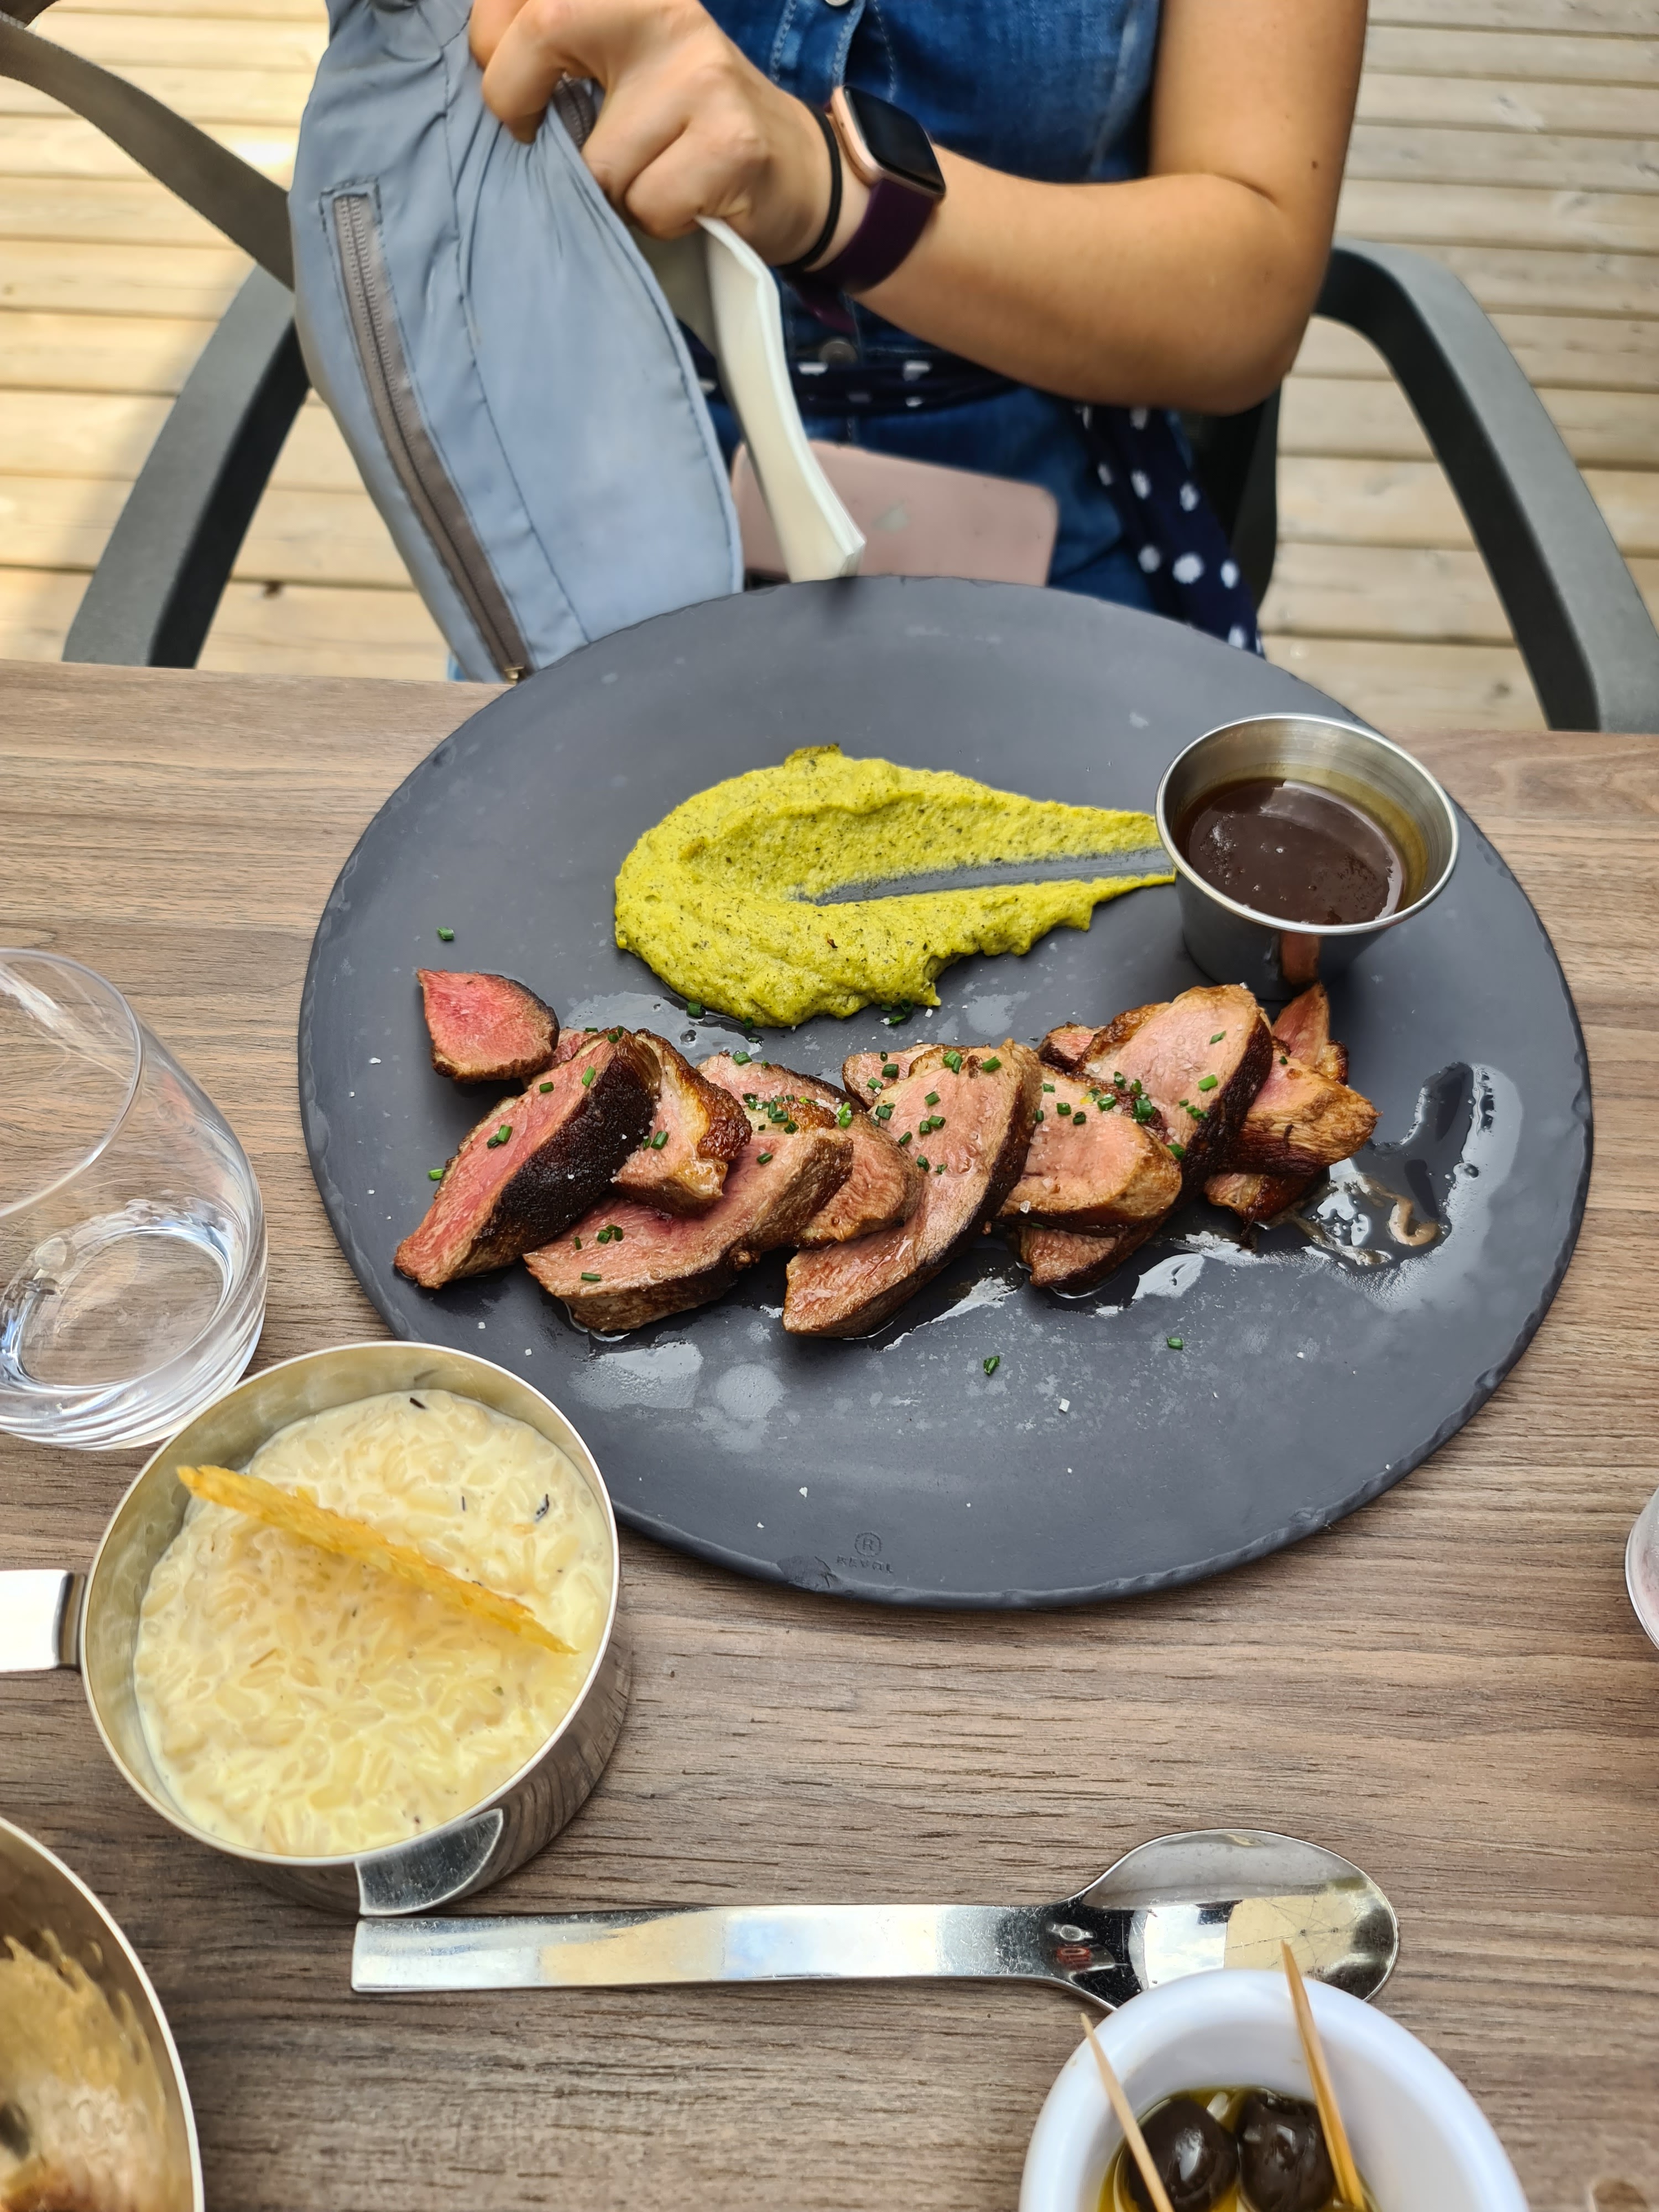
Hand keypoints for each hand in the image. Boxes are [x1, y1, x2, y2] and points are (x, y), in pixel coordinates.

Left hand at [468, 0, 835, 264]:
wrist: (795, 169)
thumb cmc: (687, 125)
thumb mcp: (621, 61)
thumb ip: (559, 46)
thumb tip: (480, 65)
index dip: (490, 42)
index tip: (509, 88)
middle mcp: (666, 9)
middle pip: (545, 27)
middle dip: (515, 101)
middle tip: (537, 140)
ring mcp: (702, 75)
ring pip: (596, 158)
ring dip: (607, 192)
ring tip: (646, 177)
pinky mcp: (729, 142)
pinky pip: (646, 202)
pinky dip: (654, 220)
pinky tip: (684, 201)